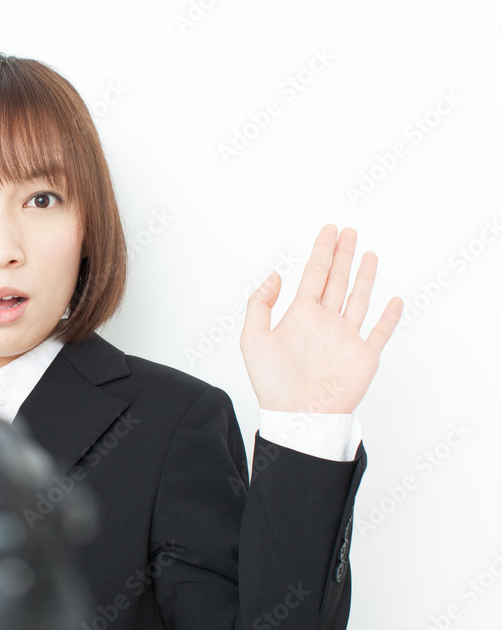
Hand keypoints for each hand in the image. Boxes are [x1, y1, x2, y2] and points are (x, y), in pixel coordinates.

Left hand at [239, 224, 402, 413]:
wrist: (299, 417)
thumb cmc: (273, 384)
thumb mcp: (253, 338)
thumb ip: (260, 304)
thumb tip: (275, 276)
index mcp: (300, 316)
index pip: (313, 275)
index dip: (322, 251)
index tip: (329, 230)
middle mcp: (324, 323)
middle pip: (336, 280)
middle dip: (342, 255)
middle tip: (348, 231)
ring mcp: (346, 338)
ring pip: (358, 299)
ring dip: (364, 277)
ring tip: (368, 253)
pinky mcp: (364, 356)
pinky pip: (380, 332)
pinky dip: (390, 317)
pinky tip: (394, 300)